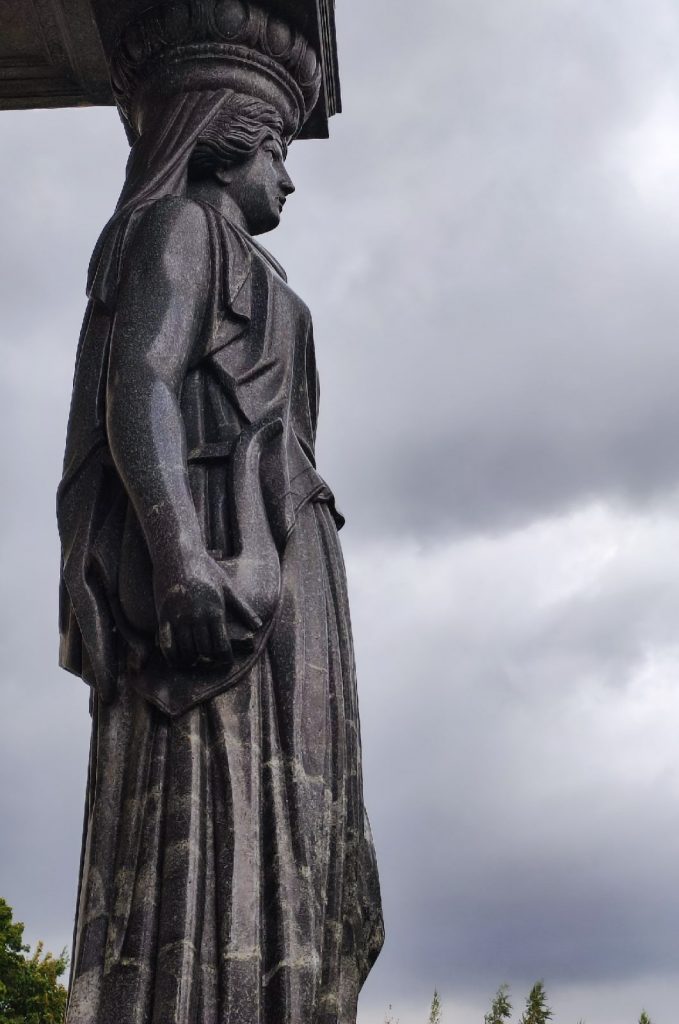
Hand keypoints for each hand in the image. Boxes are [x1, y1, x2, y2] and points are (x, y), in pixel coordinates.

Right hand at [154, 548, 233, 668]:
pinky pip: (167, 644)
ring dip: (191, 660)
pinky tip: (177, 659)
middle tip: (209, 662)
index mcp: (215, 611)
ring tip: (195, 661)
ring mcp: (179, 617)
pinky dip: (172, 657)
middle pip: (203, 651)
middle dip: (208, 661)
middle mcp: (197, 616)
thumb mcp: (227, 587)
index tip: (224, 662)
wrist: (178, 554)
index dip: (224, 659)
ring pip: (185, 651)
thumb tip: (258, 625)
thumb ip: (242, 608)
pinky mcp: (163, 616)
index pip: (221, 646)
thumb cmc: (206, 569)